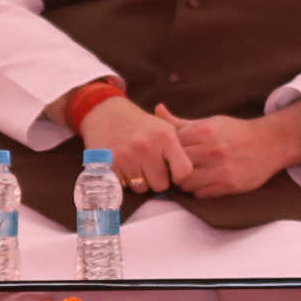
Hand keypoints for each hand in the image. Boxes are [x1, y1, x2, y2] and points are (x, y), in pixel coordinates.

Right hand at [77, 92, 194, 193]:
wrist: (106, 113)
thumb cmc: (141, 125)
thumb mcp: (164, 128)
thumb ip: (180, 149)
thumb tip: (193, 175)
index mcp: (165, 136)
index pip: (184, 171)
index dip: (179, 175)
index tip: (173, 171)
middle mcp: (147, 146)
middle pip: (161, 185)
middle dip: (157, 179)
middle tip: (150, 166)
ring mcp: (127, 156)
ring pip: (142, 188)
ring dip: (140, 181)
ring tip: (136, 164)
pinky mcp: (110, 164)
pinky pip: (124, 186)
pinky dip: (124, 179)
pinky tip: (124, 165)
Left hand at [168, 111, 300, 198]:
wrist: (270, 143)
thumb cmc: (235, 132)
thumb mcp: (209, 122)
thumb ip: (181, 122)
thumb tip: (157, 110)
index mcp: (205, 130)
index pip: (171, 146)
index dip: (167, 152)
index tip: (169, 156)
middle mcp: (213, 149)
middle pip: (176, 166)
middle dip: (172, 169)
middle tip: (174, 171)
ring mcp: (222, 168)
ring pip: (187, 183)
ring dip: (184, 183)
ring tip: (188, 178)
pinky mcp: (231, 184)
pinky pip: (202, 194)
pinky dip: (199, 190)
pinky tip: (203, 183)